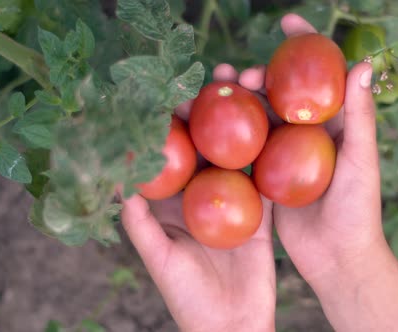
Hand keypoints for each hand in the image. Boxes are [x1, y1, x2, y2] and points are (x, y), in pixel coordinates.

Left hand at [120, 66, 275, 331]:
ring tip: (250, 85)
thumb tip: (120, 183)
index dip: (172, 125)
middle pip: (207, 146)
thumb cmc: (188, 297)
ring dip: (244, 121)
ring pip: (238, 153)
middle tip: (219, 77)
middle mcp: (203, 196)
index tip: (174, 94)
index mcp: (173, 204)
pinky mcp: (261, 211)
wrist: (233, 324)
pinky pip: (266, 176)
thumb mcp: (160, 260)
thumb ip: (139, 225)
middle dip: (211, 112)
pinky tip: (277, 120)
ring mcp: (234, 201)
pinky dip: (271, 150)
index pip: (171, 156)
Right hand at [238, 14, 397, 331]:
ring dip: (240, 100)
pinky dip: (229, 134)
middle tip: (244, 73)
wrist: (337, 257)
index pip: (319, 75)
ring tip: (220, 89)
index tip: (287, 21)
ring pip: (258, 117)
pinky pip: (245, 149)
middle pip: (280, 93)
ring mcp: (283, 155)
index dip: (305, 45)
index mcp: (333, 124)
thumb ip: (360, 116)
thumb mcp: (361, 160)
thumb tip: (362, 64)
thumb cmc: (358, 209)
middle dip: (261, 74)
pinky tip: (209, 123)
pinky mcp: (265, 176)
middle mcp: (306, 134)